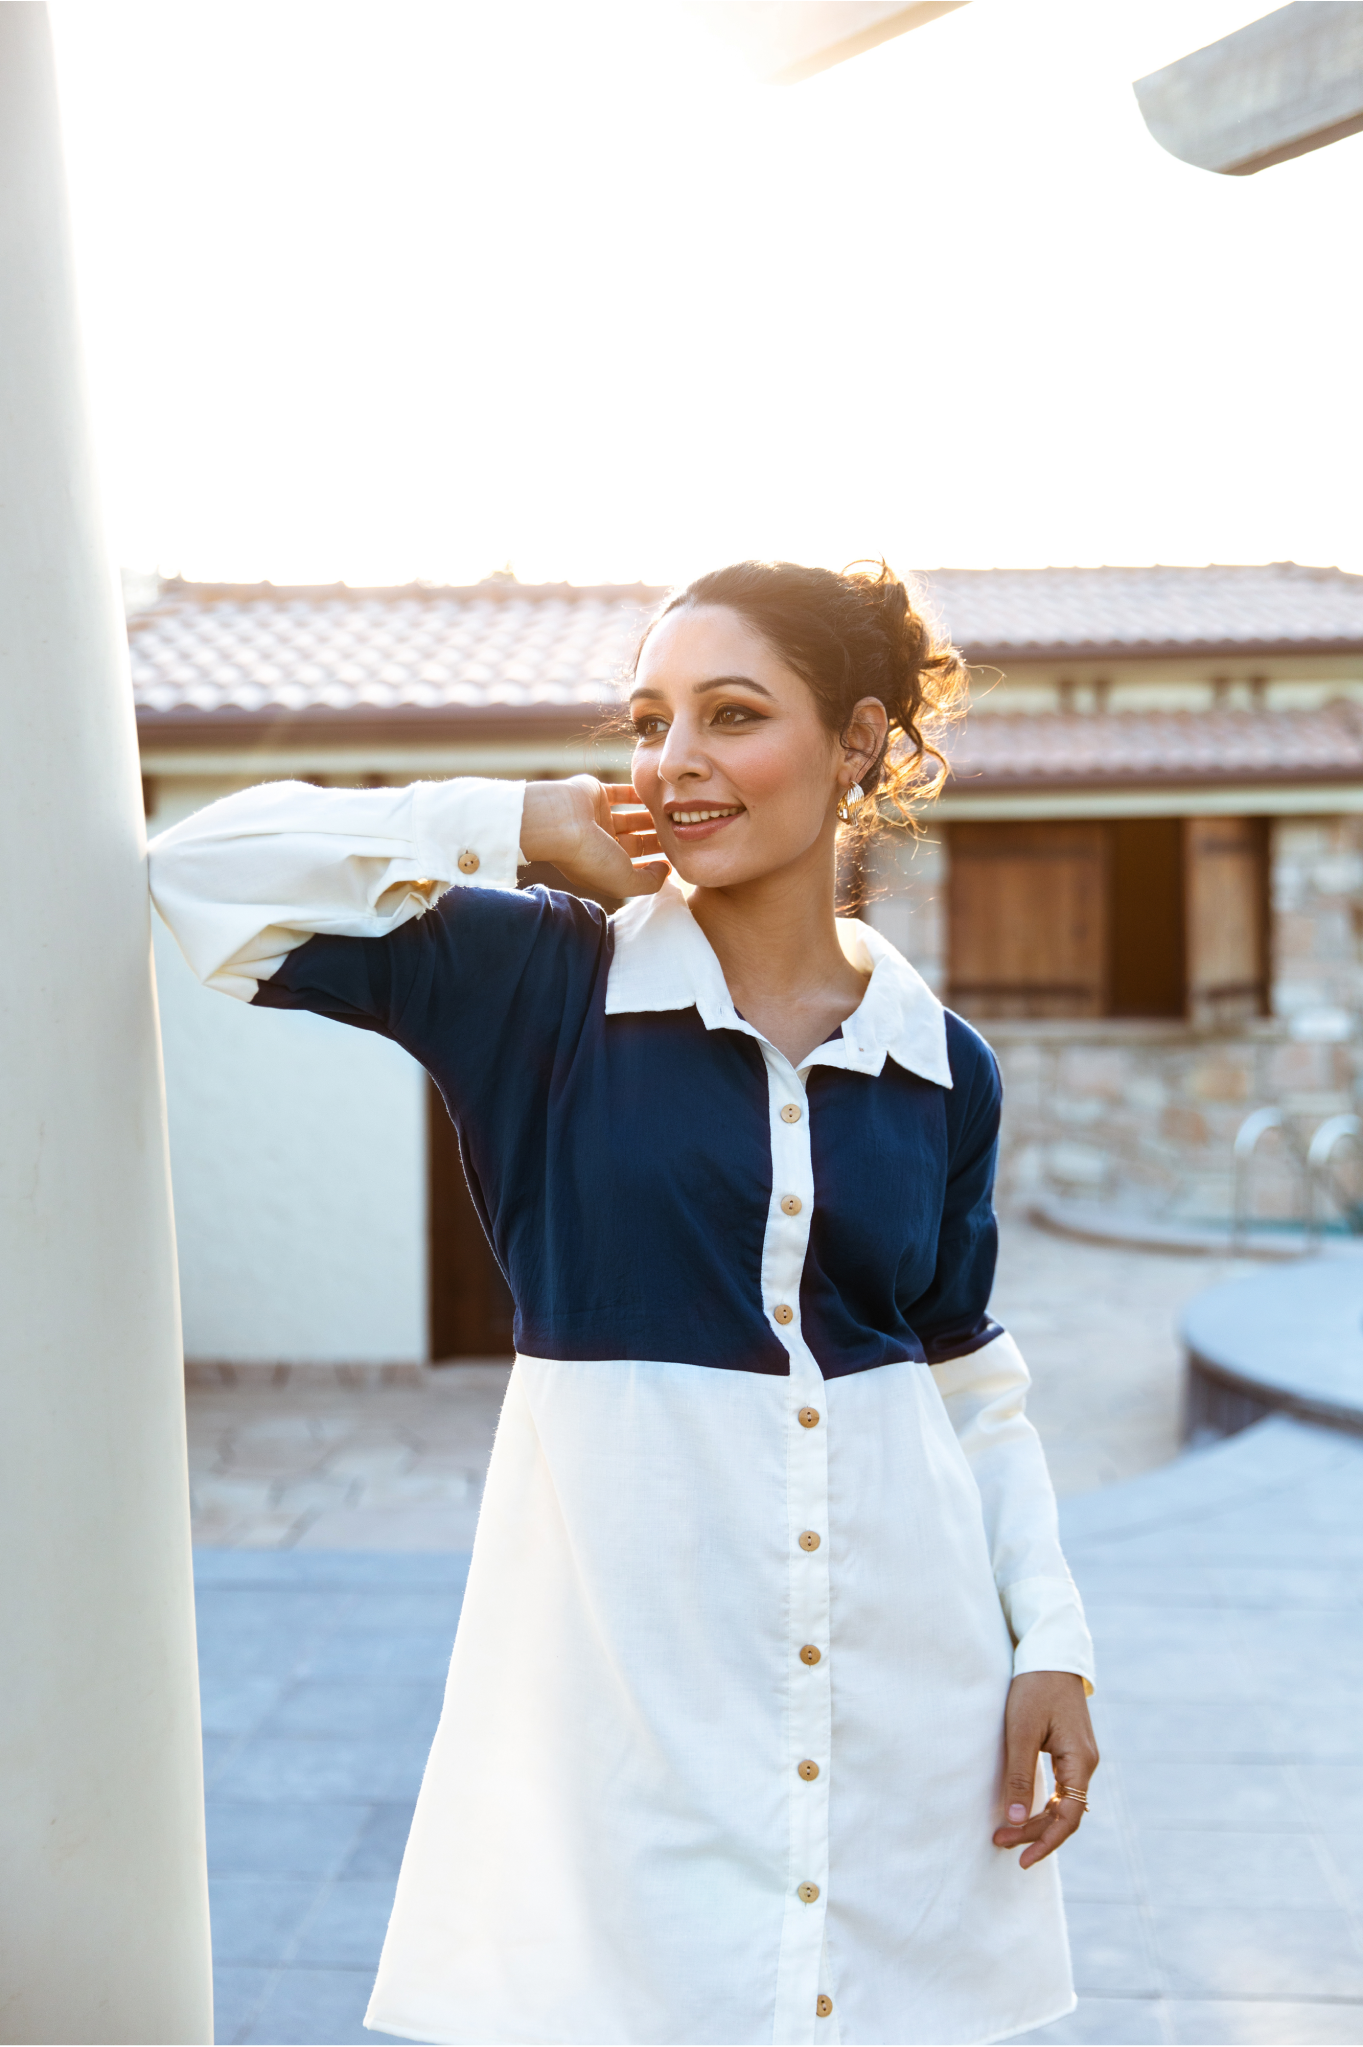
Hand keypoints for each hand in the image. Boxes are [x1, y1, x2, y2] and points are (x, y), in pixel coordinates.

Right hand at [520, 776, 668, 901]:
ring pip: (631, 818)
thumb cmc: (590, 857)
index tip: (676, 858)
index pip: (634, 867)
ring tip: (673, 815)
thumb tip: (665, 871)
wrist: (561, 822)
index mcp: (602, 866)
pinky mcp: (596, 794)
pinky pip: (622, 792)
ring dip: (651, 817)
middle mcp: (599, 843)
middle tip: (680, 833)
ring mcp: (598, 817)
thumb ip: (648, 883)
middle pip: (635, 842)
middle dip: (657, 839)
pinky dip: (638, 793)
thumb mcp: (623, 882)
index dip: (654, 865)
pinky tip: (657, 794)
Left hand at [992, 1671, 1098, 1869]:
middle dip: (1033, 1833)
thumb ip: (1019, 1775)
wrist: (1050, 1653)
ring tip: (1004, 1832)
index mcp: (1080, 1761)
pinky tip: (1022, 1811)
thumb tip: (1014, 1820)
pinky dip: (1042, 1804)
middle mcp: (1085, 1763)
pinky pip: (1060, 1789)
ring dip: (1035, 1820)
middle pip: (1065, 1814)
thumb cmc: (1034, 1688)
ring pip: (1062, 1803)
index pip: (1069, 1817)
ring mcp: (1079, 1757)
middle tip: (999, 1842)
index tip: (1023, 1859)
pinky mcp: (1069, 1750)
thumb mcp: (1021, 1731)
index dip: (1046, 1842)